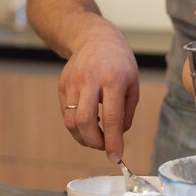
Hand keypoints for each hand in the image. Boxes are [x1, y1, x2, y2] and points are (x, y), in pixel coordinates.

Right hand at [58, 25, 138, 162]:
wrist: (95, 38)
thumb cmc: (119, 62)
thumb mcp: (133, 82)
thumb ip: (127, 111)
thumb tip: (118, 136)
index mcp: (113, 79)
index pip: (112, 117)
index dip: (113, 141)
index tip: (116, 157)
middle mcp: (90, 80)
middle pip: (84, 122)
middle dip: (94, 142)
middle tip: (104, 146)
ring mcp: (73, 82)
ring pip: (70, 121)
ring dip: (83, 137)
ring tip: (97, 136)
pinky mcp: (62, 85)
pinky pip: (66, 113)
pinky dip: (77, 125)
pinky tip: (89, 120)